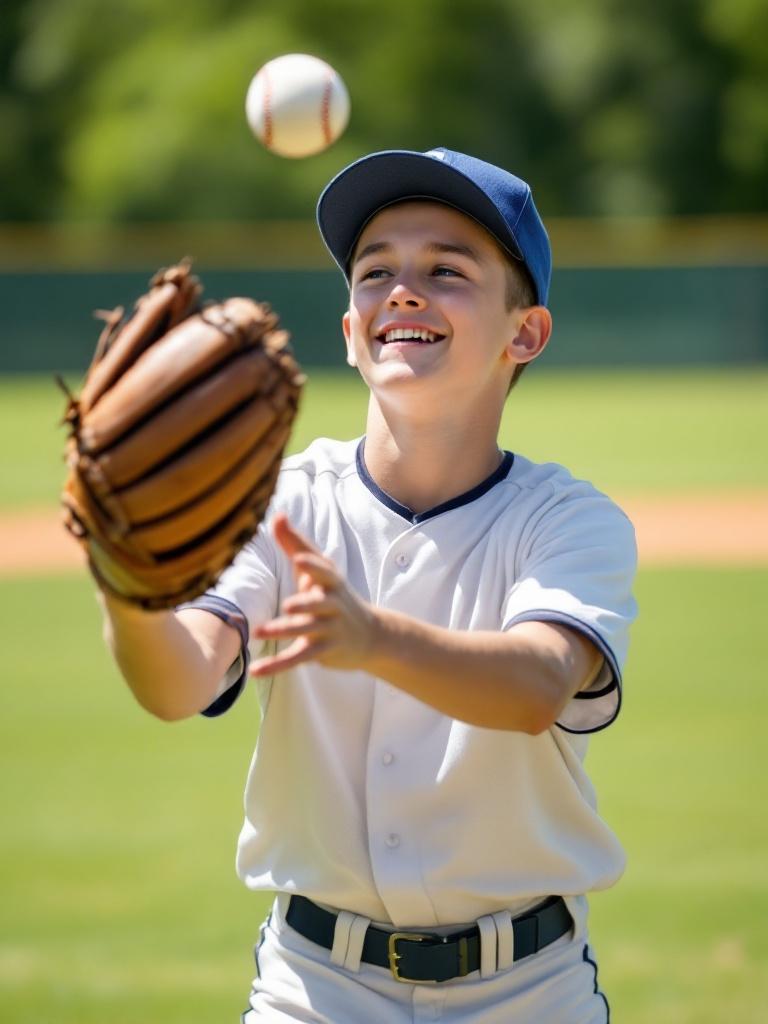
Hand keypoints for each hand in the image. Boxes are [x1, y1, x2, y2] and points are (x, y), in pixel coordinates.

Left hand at [249, 514, 378, 676]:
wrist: (372, 636)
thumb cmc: (335, 595)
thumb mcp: (320, 570)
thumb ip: (295, 543)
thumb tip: (277, 514)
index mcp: (331, 583)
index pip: (325, 572)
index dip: (313, 566)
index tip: (300, 558)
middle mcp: (333, 606)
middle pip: (318, 604)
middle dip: (305, 604)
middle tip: (288, 605)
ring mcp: (329, 630)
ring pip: (306, 631)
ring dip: (285, 632)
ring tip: (260, 632)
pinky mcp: (322, 652)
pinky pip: (297, 658)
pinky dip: (276, 665)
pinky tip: (256, 670)